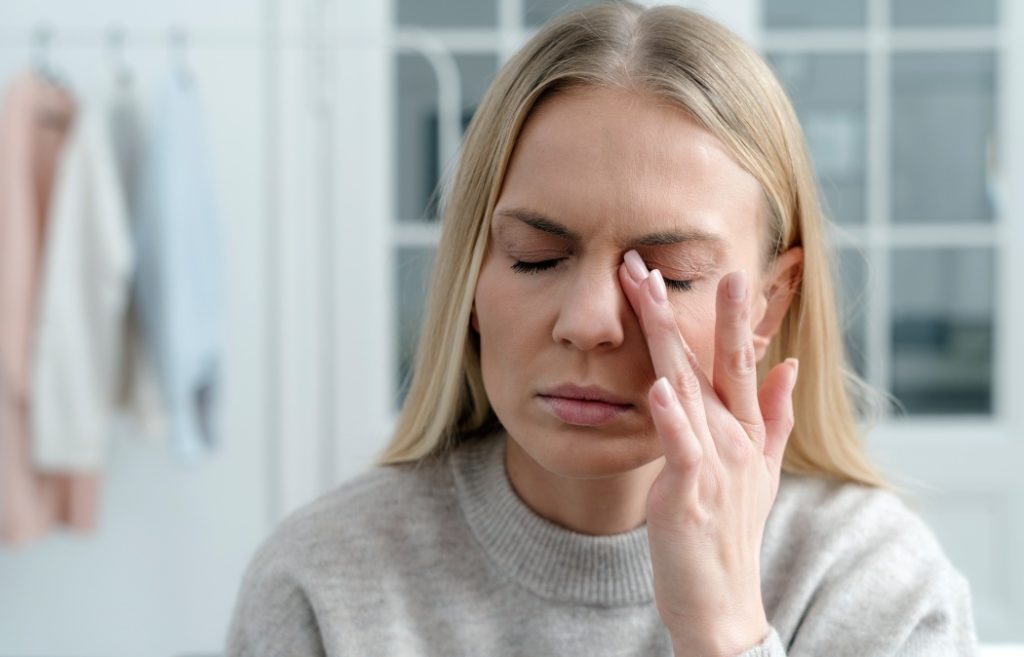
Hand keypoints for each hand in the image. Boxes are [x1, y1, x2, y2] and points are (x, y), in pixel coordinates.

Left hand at [619, 250, 798, 656]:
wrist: (723, 603)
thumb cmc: (730, 532)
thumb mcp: (760, 471)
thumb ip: (775, 416)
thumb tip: (790, 365)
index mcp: (745, 429)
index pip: (735, 359)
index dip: (726, 313)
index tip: (716, 266)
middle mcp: (734, 438)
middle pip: (711, 361)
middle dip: (690, 306)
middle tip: (661, 258)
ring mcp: (715, 463)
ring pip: (688, 388)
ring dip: (669, 338)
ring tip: (650, 292)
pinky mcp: (691, 494)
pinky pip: (681, 448)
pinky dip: (670, 418)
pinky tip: (658, 387)